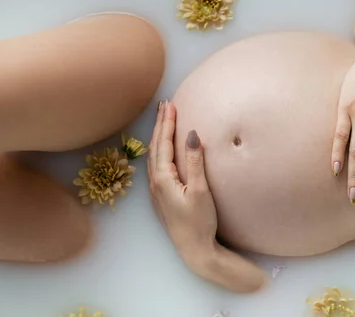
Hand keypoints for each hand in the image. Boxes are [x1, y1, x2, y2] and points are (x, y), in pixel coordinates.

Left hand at [148, 100, 265, 292]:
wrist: (195, 250)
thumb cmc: (199, 222)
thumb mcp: (200, 191)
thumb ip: (194, 162)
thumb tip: (191, 135)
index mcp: (163, 179)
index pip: (164, 144)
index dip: (167, 123)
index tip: (170, 105)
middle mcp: (156, 182)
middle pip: (156, 147)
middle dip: (160, 125)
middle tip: (165, 105)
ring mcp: (157, 190)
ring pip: (154, 156)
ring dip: (159, 136)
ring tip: (164, 121)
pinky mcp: (163, 196)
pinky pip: (157, 165)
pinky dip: (160, 150)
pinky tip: (164, 149)